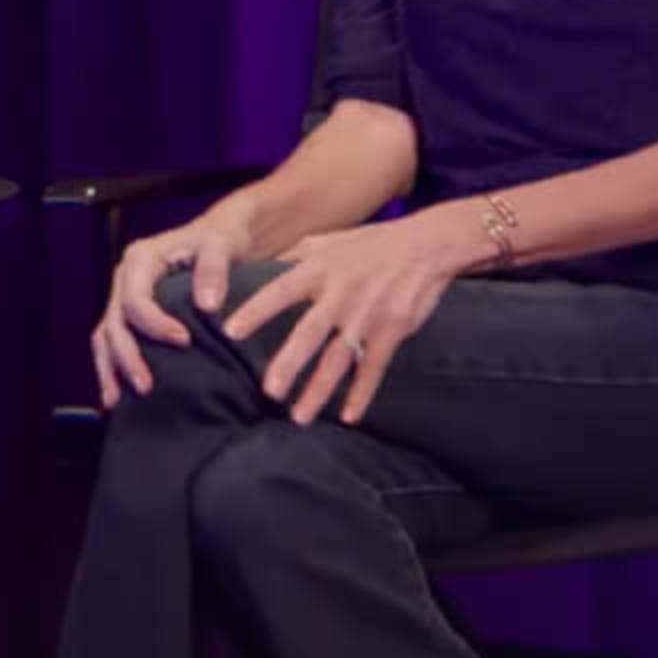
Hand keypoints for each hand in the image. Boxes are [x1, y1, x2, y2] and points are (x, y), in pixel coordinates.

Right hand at [88, 201, 263, 407]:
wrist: (222, 236)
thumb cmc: (221, 239)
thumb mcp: (221, 244)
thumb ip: (213, 269)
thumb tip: (206, 305)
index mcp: (140, 260)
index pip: (136, 299)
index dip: (154, 324)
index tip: (184, 341)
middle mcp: (125, 279)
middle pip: (114, 323)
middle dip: (127, 357)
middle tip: (146, 386)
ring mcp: (124, 298)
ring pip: (105, 337)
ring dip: (112, 369)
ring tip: (119, 401)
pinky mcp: (130, 315)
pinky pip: (112, 344)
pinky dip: (113, 369)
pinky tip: (117, 397)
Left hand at [216, 209, 480, 424]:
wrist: (427, 245)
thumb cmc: (374, 243)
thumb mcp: (331, 240)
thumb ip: (297, 254)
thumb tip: (265, 263)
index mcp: (320, 271)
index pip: (280, 292)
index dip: (255, 311)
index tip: (229, 331)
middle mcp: (340, 295)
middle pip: (309, 334)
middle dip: (289, 363)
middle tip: (269, 391)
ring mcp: (367, 316)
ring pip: (339, 359)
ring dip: (319, 390)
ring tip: (299, 416)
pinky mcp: (392, 330)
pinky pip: (374, 367)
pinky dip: (362, 393)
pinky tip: (350, 416)